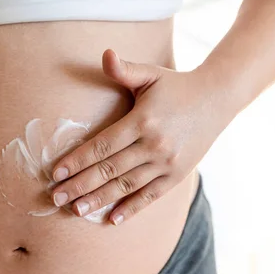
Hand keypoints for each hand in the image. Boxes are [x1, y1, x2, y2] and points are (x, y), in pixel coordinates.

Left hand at [51, 49, 229, 224]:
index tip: (56, 173)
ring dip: (99, 200)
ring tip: (76, 210)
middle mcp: (154, 145)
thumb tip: (105, 54)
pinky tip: (112, 219)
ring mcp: (167, 163)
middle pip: (109, 170)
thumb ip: (125, 70)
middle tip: (56, 197)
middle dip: (80, 185)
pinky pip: (151, 196)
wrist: (218, 98)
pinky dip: (132, 209)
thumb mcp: (151, 75)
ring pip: (126, 186)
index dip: (77, 161)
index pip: (102, 146)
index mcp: (142, 121)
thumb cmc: (177, 86)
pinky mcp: (177, 176)